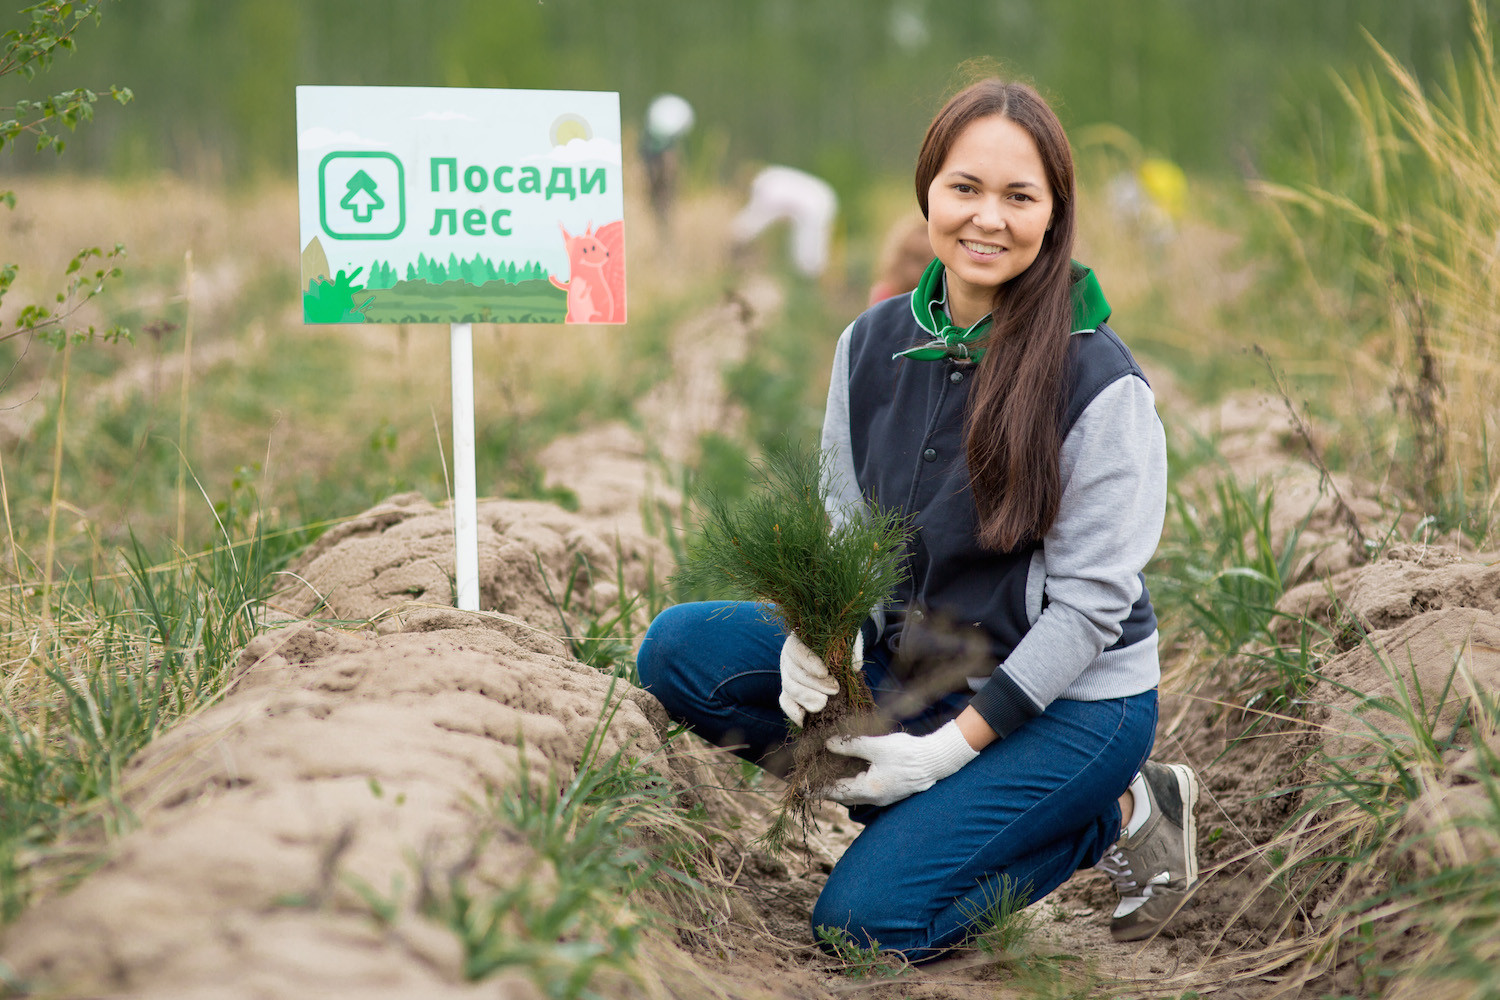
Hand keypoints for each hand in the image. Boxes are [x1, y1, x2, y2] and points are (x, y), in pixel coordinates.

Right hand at [778, 631, 861, 726]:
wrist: (836, 647)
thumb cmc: (840, 640)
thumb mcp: (846, 637)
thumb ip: (851, 647)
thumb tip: (855, 668)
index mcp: (797, 640)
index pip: (797, 650)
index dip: (809, 663)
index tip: (825, 672)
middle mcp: (788, 658)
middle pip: (793, 673)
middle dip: (814, 684)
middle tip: (834, 690)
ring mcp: (787, 675)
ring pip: (789, 689)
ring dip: (806, 698)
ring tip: (824, 704)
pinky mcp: (789, 691)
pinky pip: (786, 702)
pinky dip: (793, 712)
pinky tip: (804, 720)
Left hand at [824, 720, 979, 806]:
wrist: (936, 761)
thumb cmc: (908, 753)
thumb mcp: (877, 746)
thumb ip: (851, 746)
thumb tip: (828, 743)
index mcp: (869, 790)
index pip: (836, 791)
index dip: (818, 789)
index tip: (802, 788)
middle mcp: (874, 798)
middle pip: (843, 796)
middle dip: (826, 788)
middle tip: (809, 781)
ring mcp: (882, 797)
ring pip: (853, 794)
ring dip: (839, 786)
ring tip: (824, 776)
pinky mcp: (888, 791)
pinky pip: (863, 790)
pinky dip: (852, 782)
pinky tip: (847, 771)